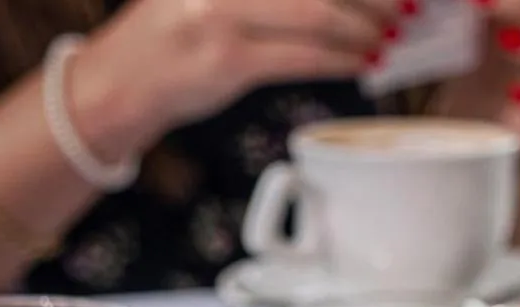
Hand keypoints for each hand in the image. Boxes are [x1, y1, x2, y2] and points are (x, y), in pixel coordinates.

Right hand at [76, 0, 405, 148]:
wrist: (115, 85)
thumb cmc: (169, 37)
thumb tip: (338, 1)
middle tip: (405, 3)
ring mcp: (220, 13)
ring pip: (317, 12)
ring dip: (364, 26)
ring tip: (390, 35)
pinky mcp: (226, 59)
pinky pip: (301, 56)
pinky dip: (341, 59)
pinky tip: (364, 61)